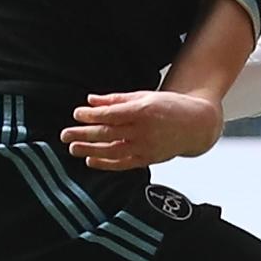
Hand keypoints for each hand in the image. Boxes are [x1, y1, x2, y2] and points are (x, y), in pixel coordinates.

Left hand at [62, 89, 222, 168]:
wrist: (195, 124)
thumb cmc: (169, 106)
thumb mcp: (144, 96)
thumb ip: (116, 100)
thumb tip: (90, 101)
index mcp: (143, 110)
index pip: (110, 115)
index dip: (91, 115)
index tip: (77, 114)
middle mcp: (144, 130)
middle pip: (108, 133)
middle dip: (83, 134)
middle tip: (65, 135)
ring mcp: (147, 147)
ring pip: (112, 151)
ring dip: (90, 150)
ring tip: (73, 149)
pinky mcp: (149, 159)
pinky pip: (123, 163)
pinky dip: (105, 164)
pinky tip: (90, 161)